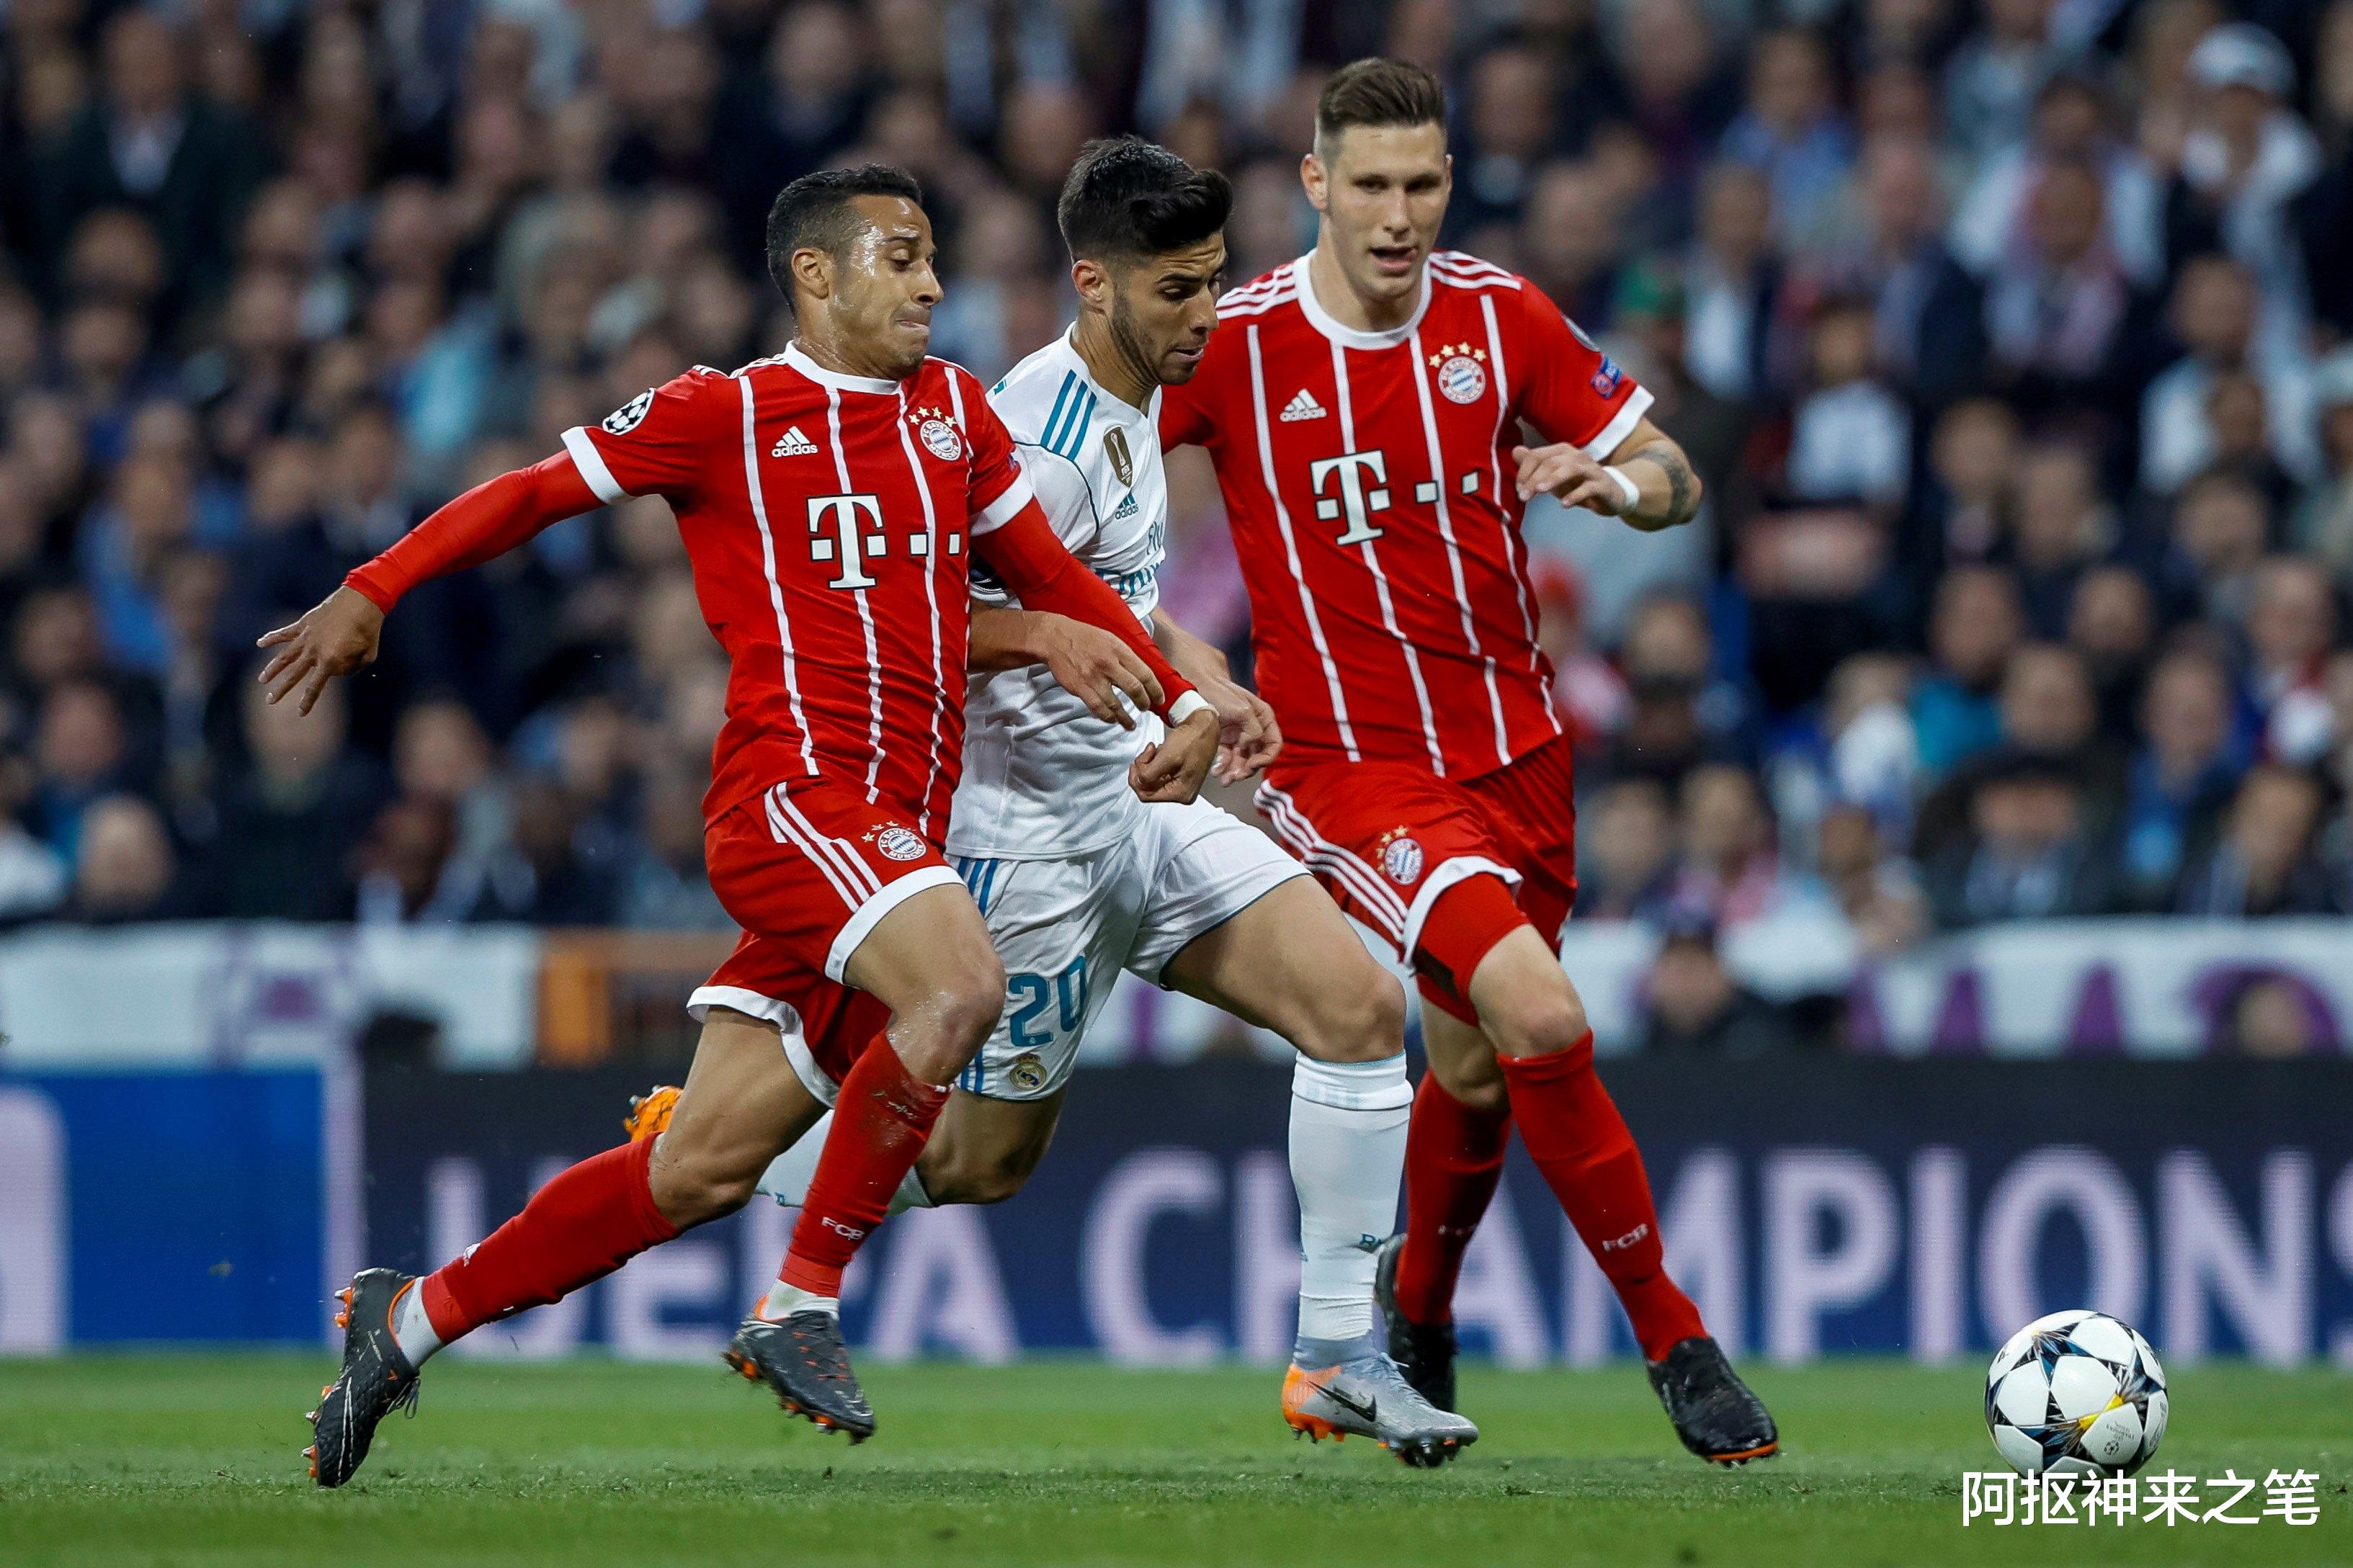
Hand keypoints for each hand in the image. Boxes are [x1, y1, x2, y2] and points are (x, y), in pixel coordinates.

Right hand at [255, 586, 384, 713]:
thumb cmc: (368, 630)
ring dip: (272, 669)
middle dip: (281, 690)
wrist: (362, 600)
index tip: (300, 713)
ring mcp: (306, 637)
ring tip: (262, 679)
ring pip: (284, 656)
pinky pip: (284, 632)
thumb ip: (351, 669)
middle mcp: (314, 651)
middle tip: (269, 701)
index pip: (315, 687)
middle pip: (293, 675)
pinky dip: (271, 638)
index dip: (307, 702)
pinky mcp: (304, 623)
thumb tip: (337, 671)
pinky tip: (259, 643)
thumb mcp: (368, 656)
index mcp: (330, 661)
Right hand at [1034, 614, 1163, 729]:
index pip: (1144, 673)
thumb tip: (1144, 672)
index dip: (1155, 689)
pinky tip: (1112, 719)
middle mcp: (1108, 664)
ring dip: (1125, 717)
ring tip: (1130, 724)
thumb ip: (1126, 655)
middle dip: (1144, 703)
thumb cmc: (1085, 637)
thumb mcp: (1110, 638)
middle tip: (1146, 709)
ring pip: (1116, 704)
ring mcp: (1093, 677)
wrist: (1056, 638)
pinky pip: (1097, 708)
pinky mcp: (1080, 687)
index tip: (1159, 698)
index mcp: (1119, 650)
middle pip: (1134, 689)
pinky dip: (1107, 717)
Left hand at [1128, 707, 1217, 803]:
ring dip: (1148, 763)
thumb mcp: (1167, 757)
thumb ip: (1149, 774)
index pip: (1146, 795)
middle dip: (1144, 768)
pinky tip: (1160, 751)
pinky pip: (1159, 773)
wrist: (1205, 727)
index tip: (1135, 764)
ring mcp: (1181, 784)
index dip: (1136, 779)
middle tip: (1147, 752)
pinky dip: (1155, 761)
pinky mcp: (1179, 775)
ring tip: (1154, 749)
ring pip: (1152, 779)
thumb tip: (1138, 782)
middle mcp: (1183, 792)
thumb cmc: (1194, 739)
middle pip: (1149, 787)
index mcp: (1182, 793)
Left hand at [1203, 676, 1281, 783]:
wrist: (1195, 686)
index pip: (1274, 744)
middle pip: (1257, 756)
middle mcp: (1254, 728)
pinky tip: (1217, 771)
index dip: (1266, 758)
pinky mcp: (1224, 739)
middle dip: (1247, 769)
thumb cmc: (1220, 692)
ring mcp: (1239, 735)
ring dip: (1235, 771)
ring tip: (1224, 779)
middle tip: (1236, 777)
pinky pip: (1227, 757)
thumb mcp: (1242, 709)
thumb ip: (1253, 729)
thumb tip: (1248, 746)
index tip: (1253, 764)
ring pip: (1242, 760)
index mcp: (1264, 718)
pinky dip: (1223, 766)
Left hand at [1513, 442, 1624, 514]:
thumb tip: (1515, 452)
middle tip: (1523, 496)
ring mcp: (1591, 469)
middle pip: (1551, 462)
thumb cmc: (1578, 484)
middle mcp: (1577, 456)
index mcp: (1562, 451)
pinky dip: (1575, 495)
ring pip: (1570, 469)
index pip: (1537, 455)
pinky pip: (1589, 488)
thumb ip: (1535, 464)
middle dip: (1534, 479)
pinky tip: (1564, 504)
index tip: (1518, 489)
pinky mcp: (1603, 485)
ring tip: (1540, 491)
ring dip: (1553, 480)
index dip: (1524, 471)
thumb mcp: (1553, 475)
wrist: (1611, 494)